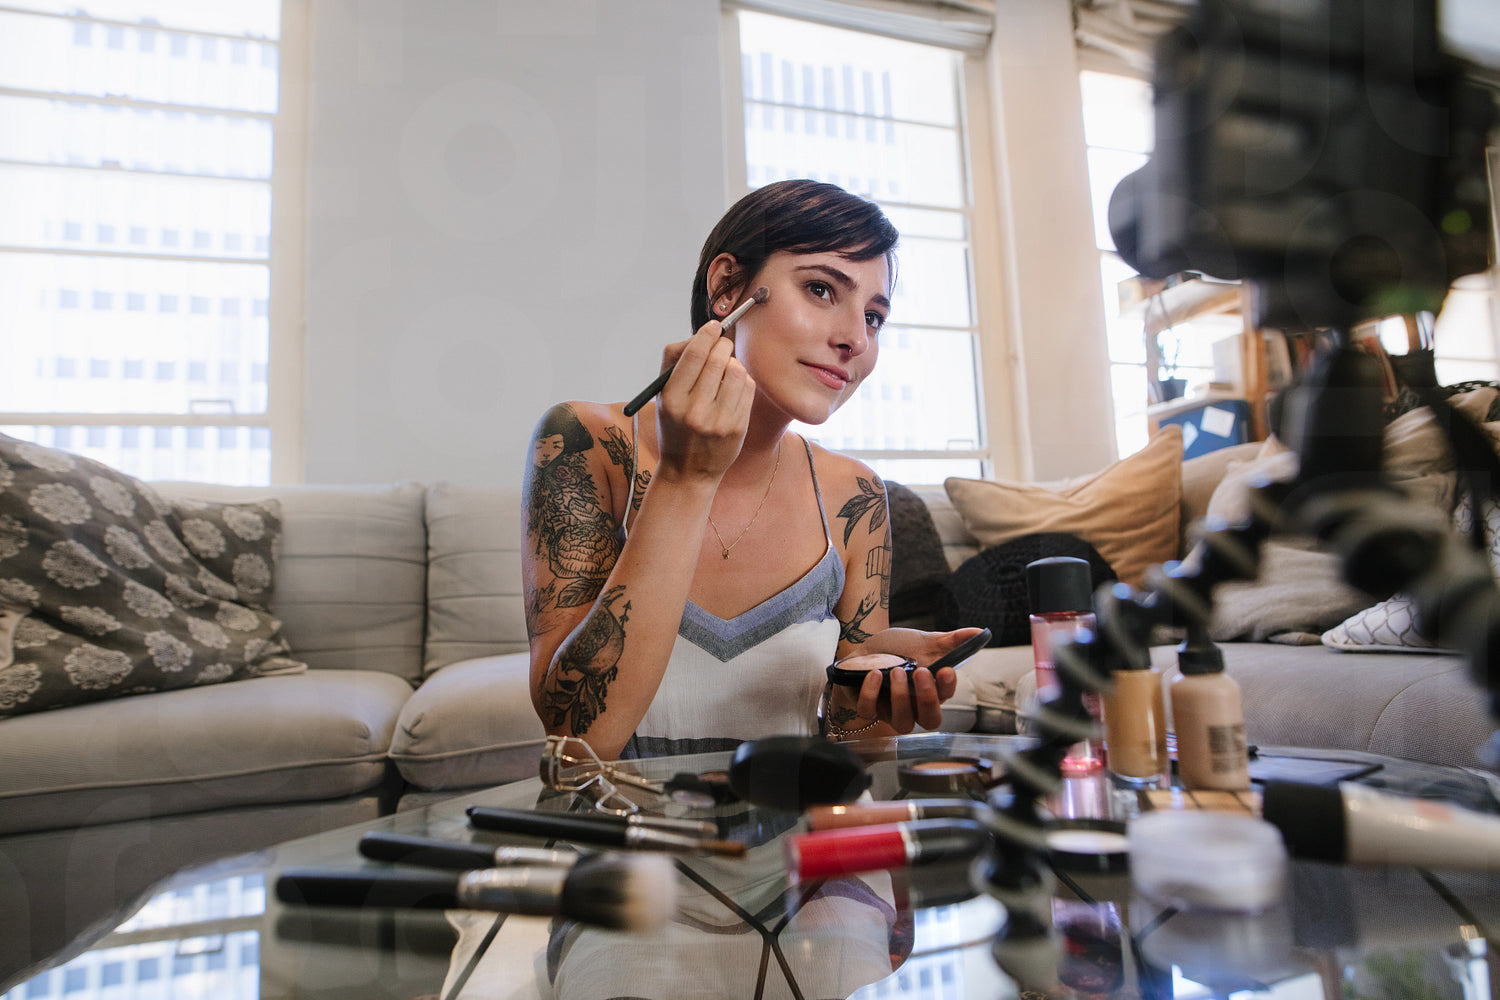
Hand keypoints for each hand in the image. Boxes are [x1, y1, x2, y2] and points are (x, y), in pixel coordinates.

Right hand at [654, 320, 755, 482]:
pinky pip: (748, 387)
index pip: (693, 354)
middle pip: (718, 359)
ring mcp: (719, 421)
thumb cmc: (675, 426)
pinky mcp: (737, 428)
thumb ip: (676, 362)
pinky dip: (742, 380)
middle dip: (723, 345)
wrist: (688, 472)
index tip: (714, 327)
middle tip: (723, 344)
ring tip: (726, 371)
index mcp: (672, 399)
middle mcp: (694, 411)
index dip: (706, 334)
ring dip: (733, 363)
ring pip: (736, 370)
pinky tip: (733, 389)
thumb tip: (703, 334)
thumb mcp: (663, 397)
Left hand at [850, 627, 981, 731]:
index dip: (947, 687)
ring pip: (902, 722)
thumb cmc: (899, 649)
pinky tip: (874, 673)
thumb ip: (951, 641)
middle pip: (930, 720)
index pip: (946, 697)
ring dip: (900, 697)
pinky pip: (869, 711)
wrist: (866, 649)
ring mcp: (891, 711)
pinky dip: (871, 693)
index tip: (946, 670)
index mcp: (932, 691)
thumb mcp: (924, 642)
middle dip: (927, 698)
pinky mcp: (868, 708)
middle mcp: (914, 707)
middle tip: (921, 672)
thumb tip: (979, 632)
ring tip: (897, 670)